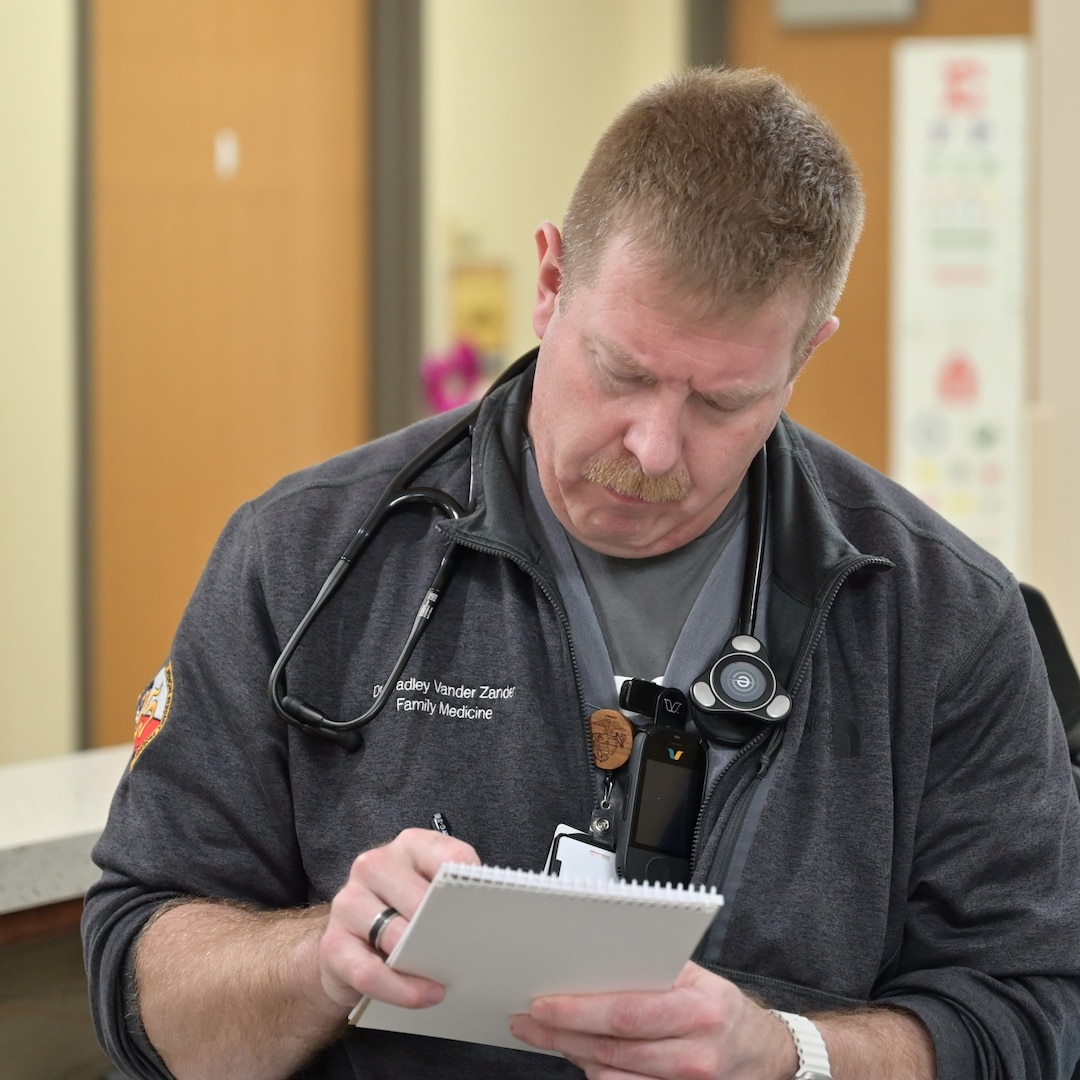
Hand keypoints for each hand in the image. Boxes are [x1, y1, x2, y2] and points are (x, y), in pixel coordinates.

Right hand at [317, 827, 479, 1011]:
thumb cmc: (400, 915)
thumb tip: (490, 913)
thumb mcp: (428, 894)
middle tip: (468, 952)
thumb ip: (453, 894)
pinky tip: (425, 995)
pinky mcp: (333, 944)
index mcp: (408, 846)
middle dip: (446, 929)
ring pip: (395, 934)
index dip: (471, 887)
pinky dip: (402, 989)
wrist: (345, 946)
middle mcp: (375, 865)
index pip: (448, 857)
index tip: (488, 911)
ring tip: (447, 980)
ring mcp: (349, 902)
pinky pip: (370, 972)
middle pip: (421, 898)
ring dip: (424, 963)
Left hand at [509, 962, 797, 1079]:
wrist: (764, 1053)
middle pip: (611, 1049)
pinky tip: (582, 1055)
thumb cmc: (722, 1007)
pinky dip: (598, 1074)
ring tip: (548, 1034)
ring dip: (573, 1055)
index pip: (625, 1013)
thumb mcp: (696, 976)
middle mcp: (696, 1054)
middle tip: (527, 1020)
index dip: (578, 1011)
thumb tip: (592, 963)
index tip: (542, 1003)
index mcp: (699, 1010)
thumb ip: (651, 970)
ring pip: (612, 1076)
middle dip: (561, 1034)